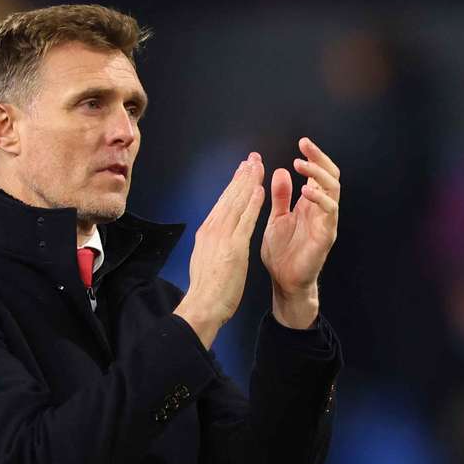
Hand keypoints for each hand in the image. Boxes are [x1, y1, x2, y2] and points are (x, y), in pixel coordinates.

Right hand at [174, 152, 265, 348]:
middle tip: (252, 159)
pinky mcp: (233, 247)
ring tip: (258, 166)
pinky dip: (252, 204)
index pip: (222, 202)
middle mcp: (212, 229)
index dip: (234, 185)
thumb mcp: (205, 259)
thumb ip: (213, 244)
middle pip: (229, 197)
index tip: (242, 171)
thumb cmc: (207, 289)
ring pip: (237, 203)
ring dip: (248, 182)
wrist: (203, 305)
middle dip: (242, 176)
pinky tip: (260, 190)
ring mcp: (222, 237)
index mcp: (207, 232)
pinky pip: (245, 220)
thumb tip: (216, 237)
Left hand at [261, 138, 340, 326]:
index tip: (302, 143)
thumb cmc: (282, 252)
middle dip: (319, 158)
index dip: (313, 157)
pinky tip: (306, 191)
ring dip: (318, 174)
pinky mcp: (326, 235)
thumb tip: (283, 170)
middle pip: (330, 176)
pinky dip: (320, 199)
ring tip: (301, 164)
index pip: (317, 174)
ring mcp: (326, 221)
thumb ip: (281, 196)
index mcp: (309, 204)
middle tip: (305, 146)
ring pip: (333, 190)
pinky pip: (330, 212)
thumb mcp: (276, 218)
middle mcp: (321, 209)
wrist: (284, 281)